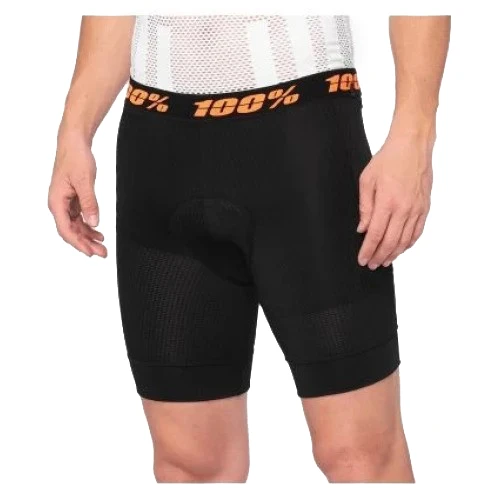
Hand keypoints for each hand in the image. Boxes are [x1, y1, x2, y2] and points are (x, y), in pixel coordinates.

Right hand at [48, 135, 106, 257]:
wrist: (74, 143)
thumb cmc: (75, 158)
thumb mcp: (85, 182)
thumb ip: (90, 203)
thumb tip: (94, 222)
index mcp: (56, 202)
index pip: (66, 230)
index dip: (78, 243)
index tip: (90, 252)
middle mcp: (59, 205)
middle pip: (71, 231)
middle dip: (86, 244)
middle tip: (102, 253)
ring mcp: (65, 203)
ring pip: (76, 226)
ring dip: (88, 237)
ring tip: (102, 246)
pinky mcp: (72, 200)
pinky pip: (79, 218)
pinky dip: (89, 227)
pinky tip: (98, 233)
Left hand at [357, 131, 432, 269]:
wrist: (412, 146)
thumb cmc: (388, 159)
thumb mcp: (366, 180)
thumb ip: (364, 207)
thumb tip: (362, 228)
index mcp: (387, 202)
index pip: (375, 235)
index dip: (368, 250)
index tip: (363, 259)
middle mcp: (403, 209)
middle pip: (390, 242)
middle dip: (379, 256)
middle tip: (372, 264)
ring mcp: (416, 209)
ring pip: (405, 240)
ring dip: (394, 253)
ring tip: (385, 261)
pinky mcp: (425, 207)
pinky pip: (417, 231)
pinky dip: (409, 243)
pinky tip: (401, 248)